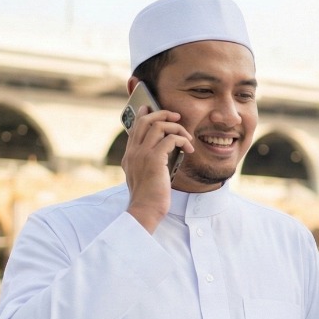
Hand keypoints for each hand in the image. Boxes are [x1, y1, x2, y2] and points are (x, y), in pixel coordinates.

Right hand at [122, 106, 193, 231]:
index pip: (135, 127)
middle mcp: (133, 152)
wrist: (145, 210)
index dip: (145, 115)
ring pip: (159, 126)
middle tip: (176, 117)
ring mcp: (142, 154)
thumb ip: (147, 164)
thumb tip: (163, 154)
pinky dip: (182, 139)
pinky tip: (188, 148)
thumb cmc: (148, 198)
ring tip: (187, 137)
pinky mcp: (154, 159)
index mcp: (129, 155)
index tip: (153, 108)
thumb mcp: (143, 177)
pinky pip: (170, 139)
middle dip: (162, 114)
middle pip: (145, 120)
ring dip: (176, 128)